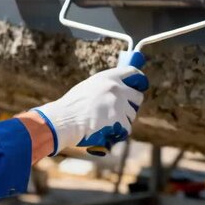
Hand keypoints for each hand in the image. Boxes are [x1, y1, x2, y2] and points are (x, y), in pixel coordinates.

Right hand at [33, 66, 148, 155]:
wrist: (64, 119)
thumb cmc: (71, 106)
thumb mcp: (89, 87)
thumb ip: (105, 87)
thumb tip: (120, 90)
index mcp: (108, 77)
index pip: (133, 72)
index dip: (139, 80)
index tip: (141, 85)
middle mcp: (116, 88)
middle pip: (138, 96)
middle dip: (132, 104)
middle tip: (122, 110)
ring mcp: (119, 104)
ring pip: (132, 114)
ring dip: (123, 120)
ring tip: (107, 122)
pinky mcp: (119, 119)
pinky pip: (126, 128)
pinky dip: (119, 132)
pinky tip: (108, 131)